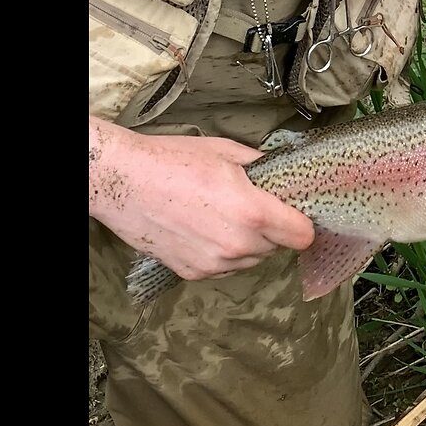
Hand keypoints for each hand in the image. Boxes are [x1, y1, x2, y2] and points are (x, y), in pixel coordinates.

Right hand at [88, 116, 313, 280]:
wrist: (123, 181)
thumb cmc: (171, 161)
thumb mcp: (226, 152)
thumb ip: (261, 168)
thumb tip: (282, 173)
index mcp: (253, 213)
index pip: (303, 235)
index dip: (301, 223)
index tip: (293, 214)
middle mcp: (238, 245)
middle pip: (277, 247)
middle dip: (270, 230)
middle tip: (249, 207)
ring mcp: (216, 263)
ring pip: (251, 259)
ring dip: (247, 244)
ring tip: (221, 217)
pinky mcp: (195, 273)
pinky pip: (225, 267)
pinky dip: (222, 254)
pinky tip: (203, 230)